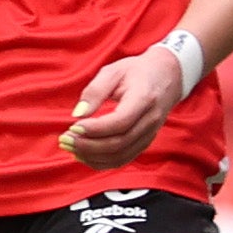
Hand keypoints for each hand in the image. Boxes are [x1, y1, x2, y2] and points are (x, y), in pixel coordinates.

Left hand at [62, 41, 192, 167]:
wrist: (167, 76)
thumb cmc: (136, 72)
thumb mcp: (113, 71)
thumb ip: (95, 91)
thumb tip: (77, 114)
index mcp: (144, 99)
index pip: (121, 122)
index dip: (95, 129)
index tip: (73, 126)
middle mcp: (151, 120)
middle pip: (119, 143)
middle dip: (88, 145)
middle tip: (65, 139)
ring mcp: (150, 134)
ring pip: (121, 155)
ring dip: (92, 156)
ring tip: (69, 147)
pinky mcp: (145, 142)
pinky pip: (123, 159)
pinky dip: (101, 162)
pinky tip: (82, 155)